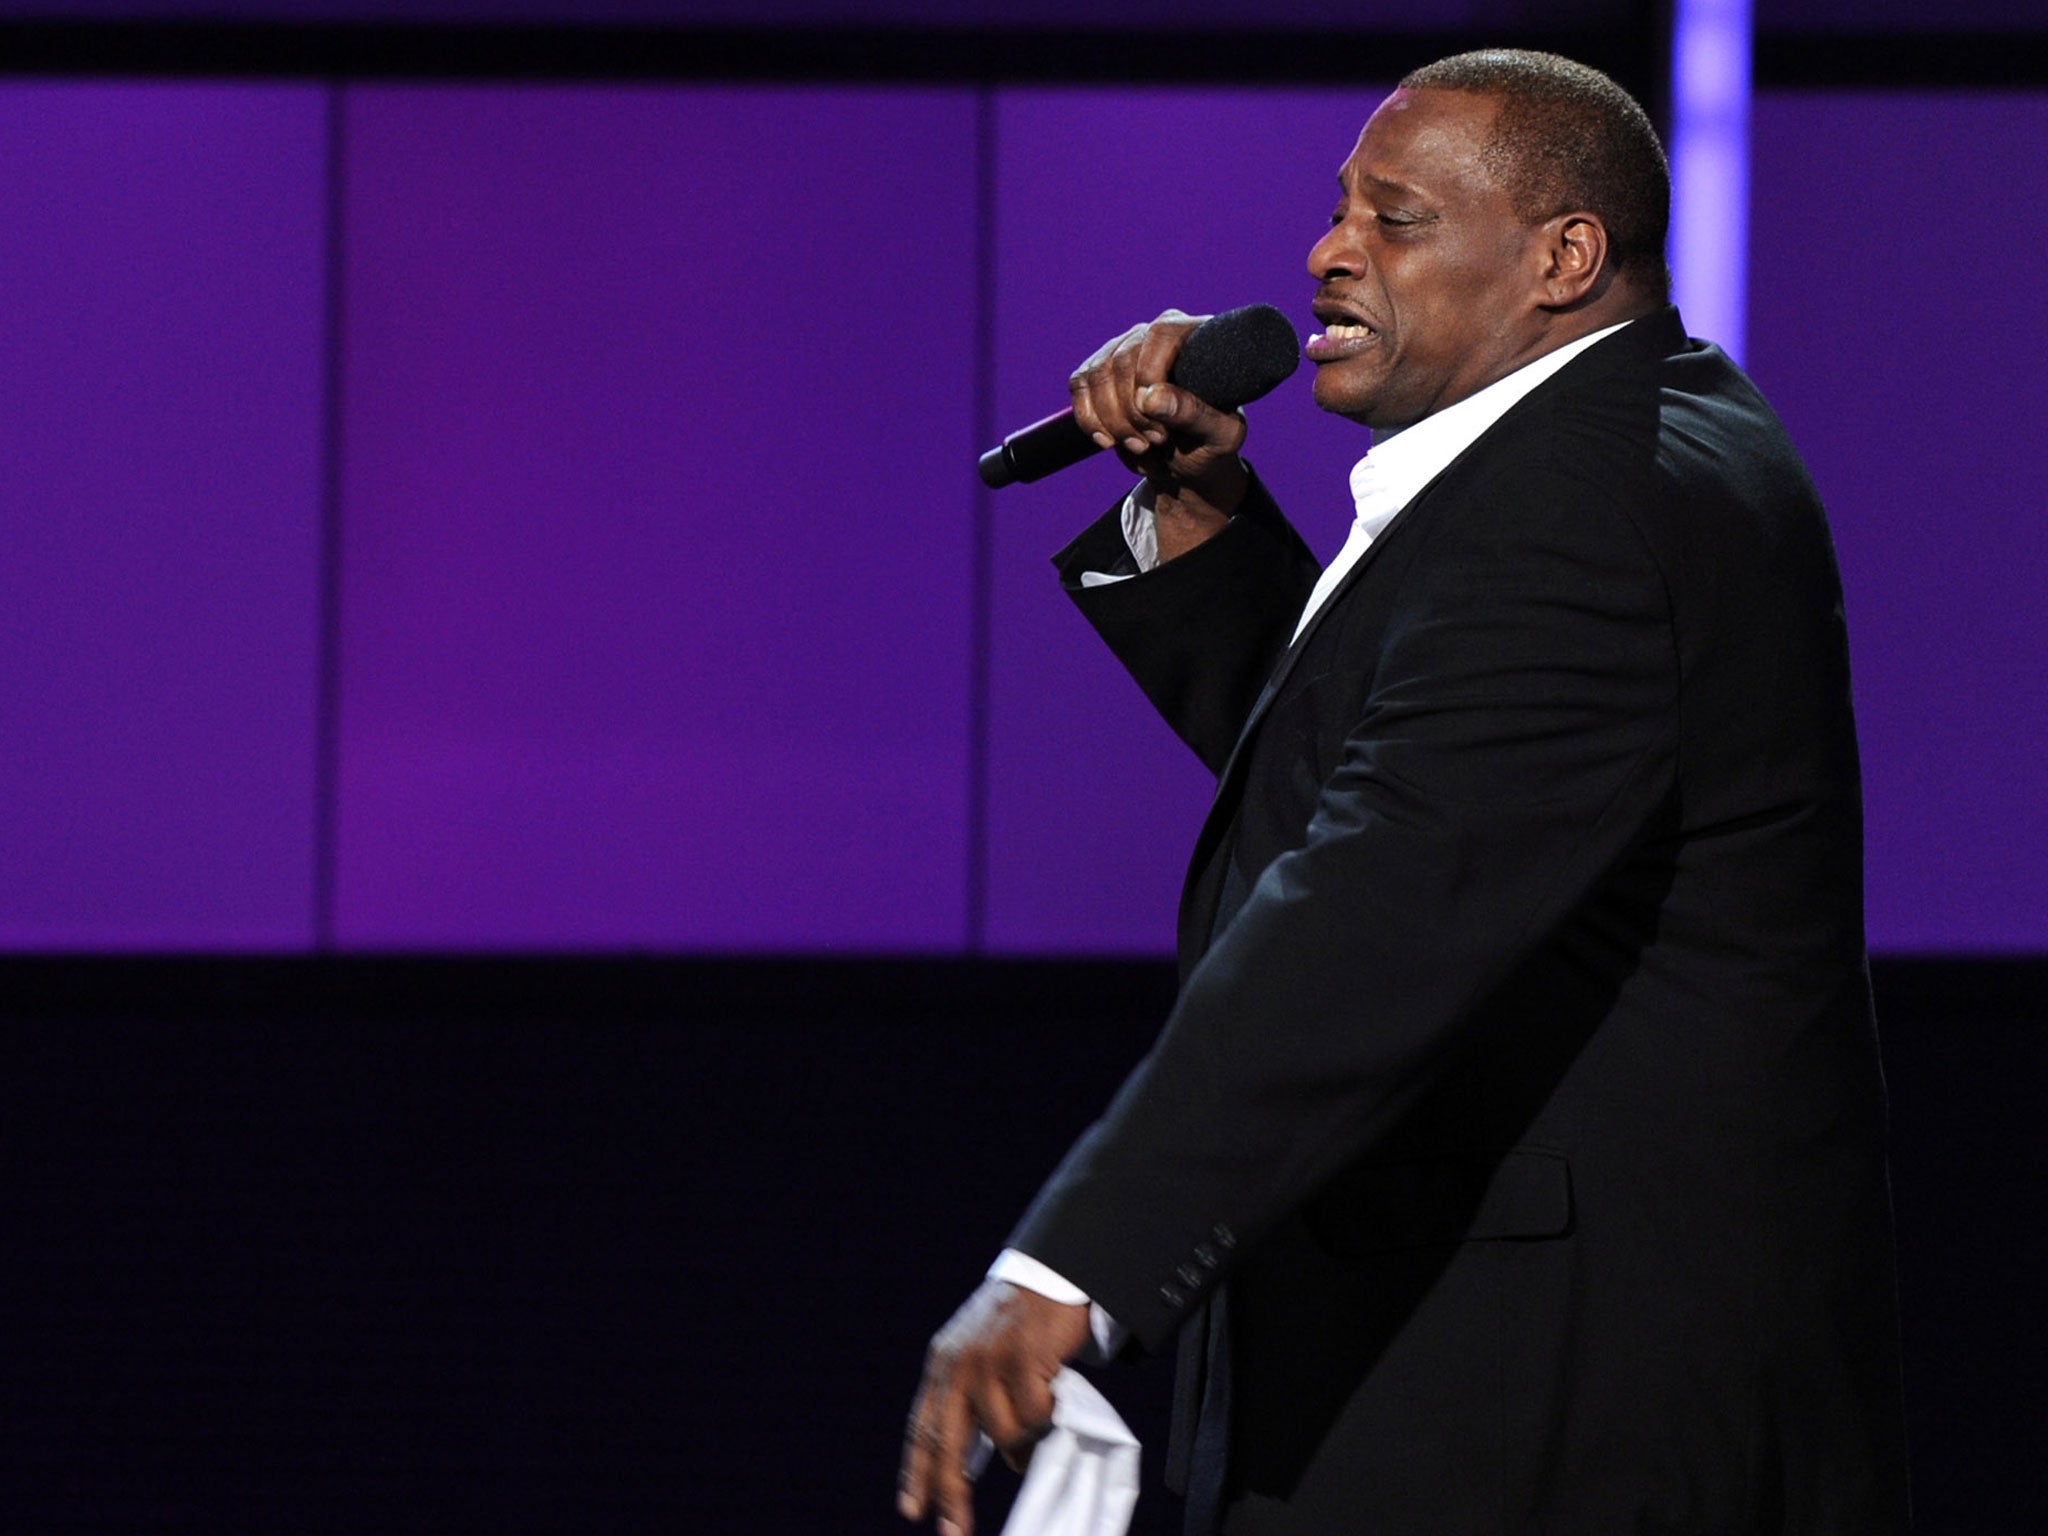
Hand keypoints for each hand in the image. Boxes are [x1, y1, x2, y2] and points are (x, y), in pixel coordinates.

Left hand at [897, 1279, 1091, 1535]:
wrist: (1049, 1273)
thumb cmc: (1020, 1322)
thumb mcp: (981, 1355)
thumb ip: (976, 1402)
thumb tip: (999, 1460)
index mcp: (942, 1365)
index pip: (922, 1429)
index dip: (917, 1473)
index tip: (912, 1511)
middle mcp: (957, 1365)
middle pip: (947, 1446)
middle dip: (949, 1496)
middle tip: (953, 1533)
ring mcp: (988, 1362)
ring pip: (1004, 1436)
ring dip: (1025, 1441)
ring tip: (1041, 1414)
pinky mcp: (1022, 1359)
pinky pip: (1036, 1416)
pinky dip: (1048, 1415)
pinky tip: (1053, 1391)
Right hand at [1069, 311, 1249, 559]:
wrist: (1185, 460)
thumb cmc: (1211, 443)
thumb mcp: (1220, 435)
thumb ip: (1195, 414)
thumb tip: (1152, 397)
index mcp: (1195, 337)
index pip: (1161, 334)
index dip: (1150, 372)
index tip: (1155, 414)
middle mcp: (1155, 335)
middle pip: (1124, 359)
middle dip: (1133, 411)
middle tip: (1156, 441)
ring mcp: (1122, 349)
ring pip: (1098, 375)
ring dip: (1112, 420)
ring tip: (1139, 446)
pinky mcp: (1098, 371)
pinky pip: (1079, 386)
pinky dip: (1090, 420)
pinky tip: (1108, 441)